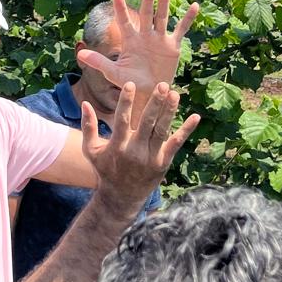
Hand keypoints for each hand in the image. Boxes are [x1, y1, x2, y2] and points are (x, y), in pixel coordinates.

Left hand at [78, 0, 198, 95]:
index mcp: (130, 41)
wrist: (149, 94)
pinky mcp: (172, 46)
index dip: (121, 10)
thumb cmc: (130, 83)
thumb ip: (99, 62)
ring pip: (162, 17)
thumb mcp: (114, 73)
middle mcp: (145, 36)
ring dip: (164, 2)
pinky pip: (181, 29)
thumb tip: (80, 53)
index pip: (124, 22)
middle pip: (146, 14)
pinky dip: (188, 18)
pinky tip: (194, 6)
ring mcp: (159, 39)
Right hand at [80, 79, 200, 212]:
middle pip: (147, 123)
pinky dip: (186, 130)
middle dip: (155, 103)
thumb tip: (85, 103)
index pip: (122, 119)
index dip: (126, 102)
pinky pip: (176, 144)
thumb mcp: (91, 150)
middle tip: (162, 85)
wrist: (121, 197)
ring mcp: (151, 157)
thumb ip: (88, 126)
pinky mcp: (163, 162)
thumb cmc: (106, 170)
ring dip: (170, 112)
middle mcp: (135, 150)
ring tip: (175, 94)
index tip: (130, 84)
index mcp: (118, 145)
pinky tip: (196, 116)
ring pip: (162, 131)